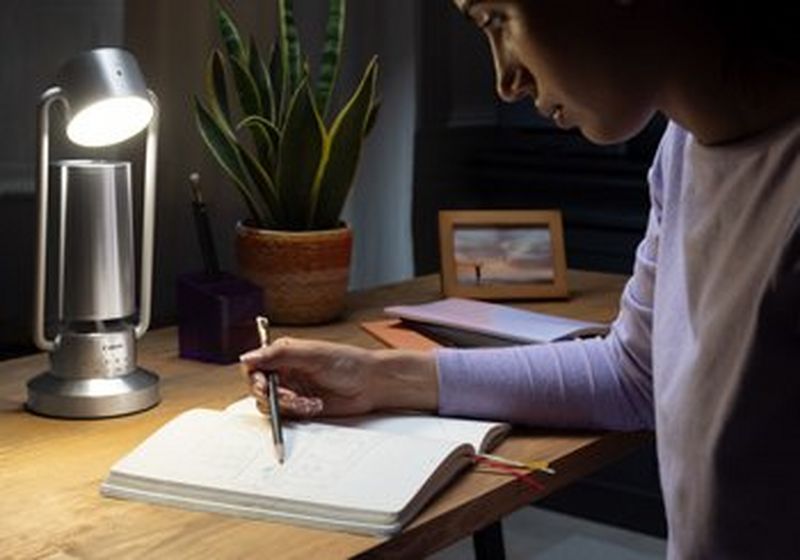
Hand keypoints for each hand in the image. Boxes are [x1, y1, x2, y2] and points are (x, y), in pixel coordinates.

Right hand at [239, 337, 437, 418]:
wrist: (370, 384)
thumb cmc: (347, 362)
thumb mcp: (312, 354)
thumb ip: (279, 354)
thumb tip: (246, 357)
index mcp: (284, 354)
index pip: (254, 366)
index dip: (255, 377)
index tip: (264, 385)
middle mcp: (285, 372)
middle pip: (259, 388)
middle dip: (273, 395)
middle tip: (290, 397)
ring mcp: (292, 390)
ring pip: (271, 405)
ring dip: (287, 406)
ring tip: (309, 402)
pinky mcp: (301, 407)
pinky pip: (286, 416)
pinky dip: (298, 413)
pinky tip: (315, 406)